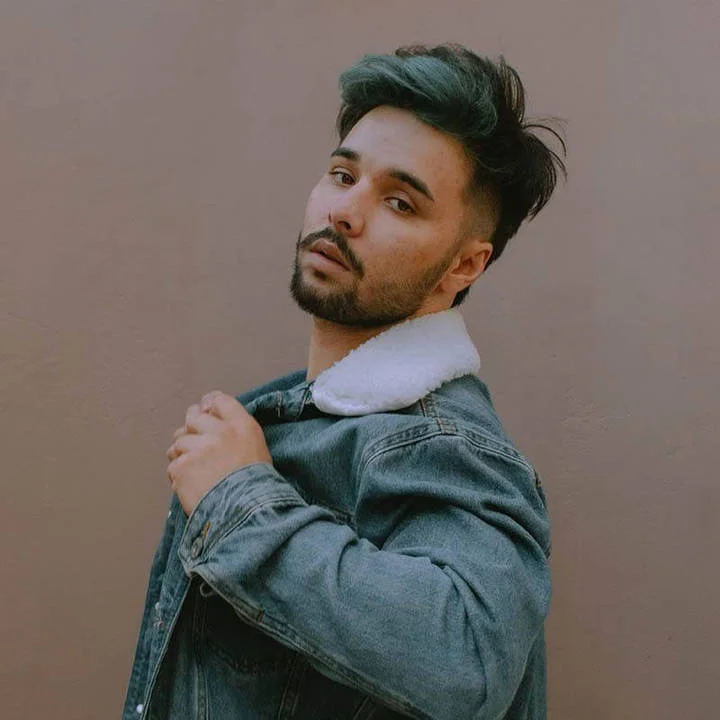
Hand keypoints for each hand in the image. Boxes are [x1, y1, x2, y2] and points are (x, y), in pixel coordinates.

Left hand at [166, 390, 272, 515]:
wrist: (247, 512)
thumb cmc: (256, 485)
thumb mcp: (257, 449)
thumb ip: (236, 432)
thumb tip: (212, 422)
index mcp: (242, 426)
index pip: (219, 401)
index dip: (208, 404)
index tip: (203, 409)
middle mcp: (220, 432)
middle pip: (193, 417)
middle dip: (190, 428)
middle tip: (193, 442)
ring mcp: (199, 449)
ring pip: (179, 442)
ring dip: (182, 454)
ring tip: (195, 471)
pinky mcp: (182, 468)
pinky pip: (173, 466)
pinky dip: (179, 476)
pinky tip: (191, 486)